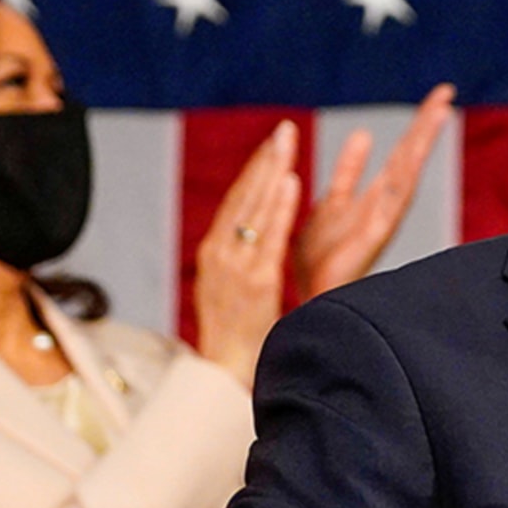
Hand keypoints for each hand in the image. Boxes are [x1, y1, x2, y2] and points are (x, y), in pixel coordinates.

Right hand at [192, 120, 301, 387]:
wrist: (226, 378)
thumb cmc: (235, 337)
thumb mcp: (230, 289)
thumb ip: (239, 259)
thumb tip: (249, 233)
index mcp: (214, 254)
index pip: (235, 202)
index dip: (254, 171)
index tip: (272, 145)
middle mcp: (220, 256)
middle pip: (243, 198)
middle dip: (265, 161)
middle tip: (284, 130)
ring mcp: (236, 268)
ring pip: (255, 210)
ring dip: (272, 172)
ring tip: (289, 143)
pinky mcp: (255, 284)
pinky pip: (269, 238)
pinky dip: (280, 208)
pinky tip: (292, 183)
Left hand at [293, 84, 454, 300]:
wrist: (312, 304)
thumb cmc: (319, 262)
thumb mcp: (331, 204)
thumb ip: (349, 172)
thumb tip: (362, 133)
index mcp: (374, 199)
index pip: (401, 154)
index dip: (418, 126)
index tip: (438, 96)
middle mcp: (384, 207)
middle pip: (410, 157)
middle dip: (426, 124)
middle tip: (445, 90)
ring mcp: (383, 221)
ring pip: (407, 171)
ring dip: (422, 141)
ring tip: (439, 110)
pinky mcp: (375, 236)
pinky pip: (393, 199)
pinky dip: (406, 174)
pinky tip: (415, 151)